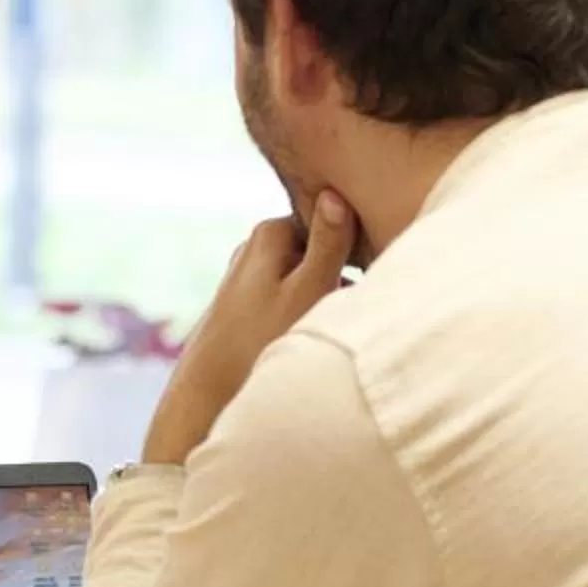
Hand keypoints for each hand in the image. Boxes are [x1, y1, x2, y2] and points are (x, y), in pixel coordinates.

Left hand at [142, 191, 358, 464]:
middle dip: (345, 268)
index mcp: (270, 233)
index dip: (359, 240)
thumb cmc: (262, 341)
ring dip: (330, 293)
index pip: (332, 217)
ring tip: (340, 321)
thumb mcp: (308, 289)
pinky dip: (309, 310)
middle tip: (365, 297)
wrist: (207, 394)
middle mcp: (254, 248)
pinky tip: (316, 334)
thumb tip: (334, 192)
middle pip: (321, 247)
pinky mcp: (248, 307)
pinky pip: (293, 299)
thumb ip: (326, 243)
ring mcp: (249, 278)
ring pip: (309, 275)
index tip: (380, 264)